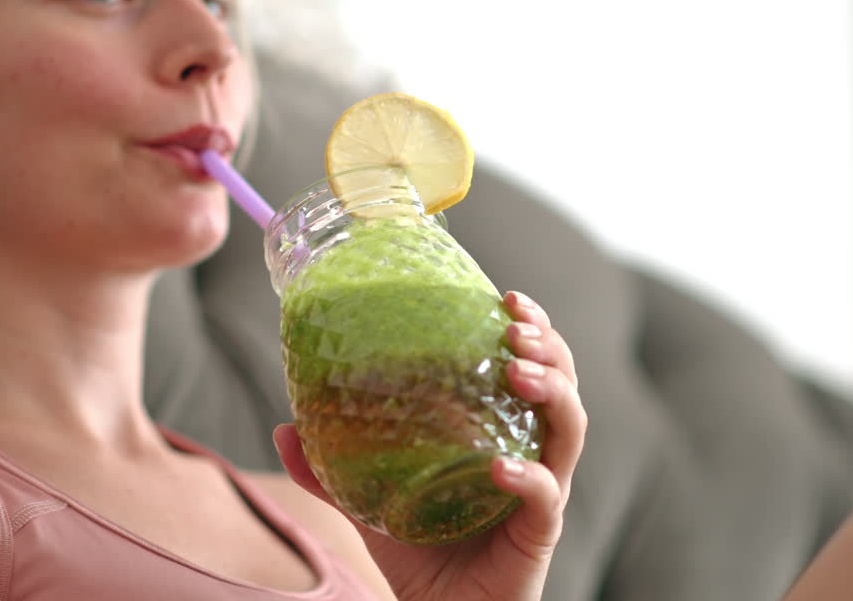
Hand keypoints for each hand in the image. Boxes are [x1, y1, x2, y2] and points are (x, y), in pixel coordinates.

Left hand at [274, 290, 585, 600]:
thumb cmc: (421, 555)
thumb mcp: (371, 503)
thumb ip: (330, 470)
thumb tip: (283, 427)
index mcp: (503, 432)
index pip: (533, 367)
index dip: (532, 328)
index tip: (508, 297)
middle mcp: (532, 453)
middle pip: (564, 385)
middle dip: (549, 347)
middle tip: (516, 324)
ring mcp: (541, 491)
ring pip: (569, 429)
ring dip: (551, 391)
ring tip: (517, 370)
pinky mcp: (538, 532)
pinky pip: (545, 497)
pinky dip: (528, 476)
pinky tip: (500, 465)